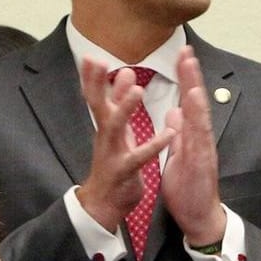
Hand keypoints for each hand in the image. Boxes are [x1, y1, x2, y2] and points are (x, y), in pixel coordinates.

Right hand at [75, 56, 176, 232]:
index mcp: (105, 125)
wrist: (104, 204)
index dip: (93, 77)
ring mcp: (112, 153)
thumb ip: (120, 103)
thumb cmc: (113, 164)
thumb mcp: (116, 132)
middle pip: (97, 106)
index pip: (96, 96)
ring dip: (125, 109)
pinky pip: (139, 157)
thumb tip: (126, 74)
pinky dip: (153, 145)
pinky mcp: (125, 171)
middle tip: (97, 62)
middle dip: (96, 84)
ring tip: (138, 91)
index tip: (91, 56)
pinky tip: (168, 135)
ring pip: (115, 128)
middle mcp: (105, 136)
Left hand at [161, 46, 225, 246]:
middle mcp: (200, 139)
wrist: (199, 218)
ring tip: (191, 70)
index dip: (184, 79)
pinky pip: (200, 140)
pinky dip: (198, 121)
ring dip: (197, 93)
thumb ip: (178, 134)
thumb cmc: (188, 189)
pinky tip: (194, 105)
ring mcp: (204, 151)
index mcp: (192, 136)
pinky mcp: (203, 164)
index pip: (188, 102)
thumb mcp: (178, 156)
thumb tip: (175, 111)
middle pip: (197, 103)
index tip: (180, 55)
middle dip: (191, 76)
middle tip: (186, 50)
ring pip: (201, 118)